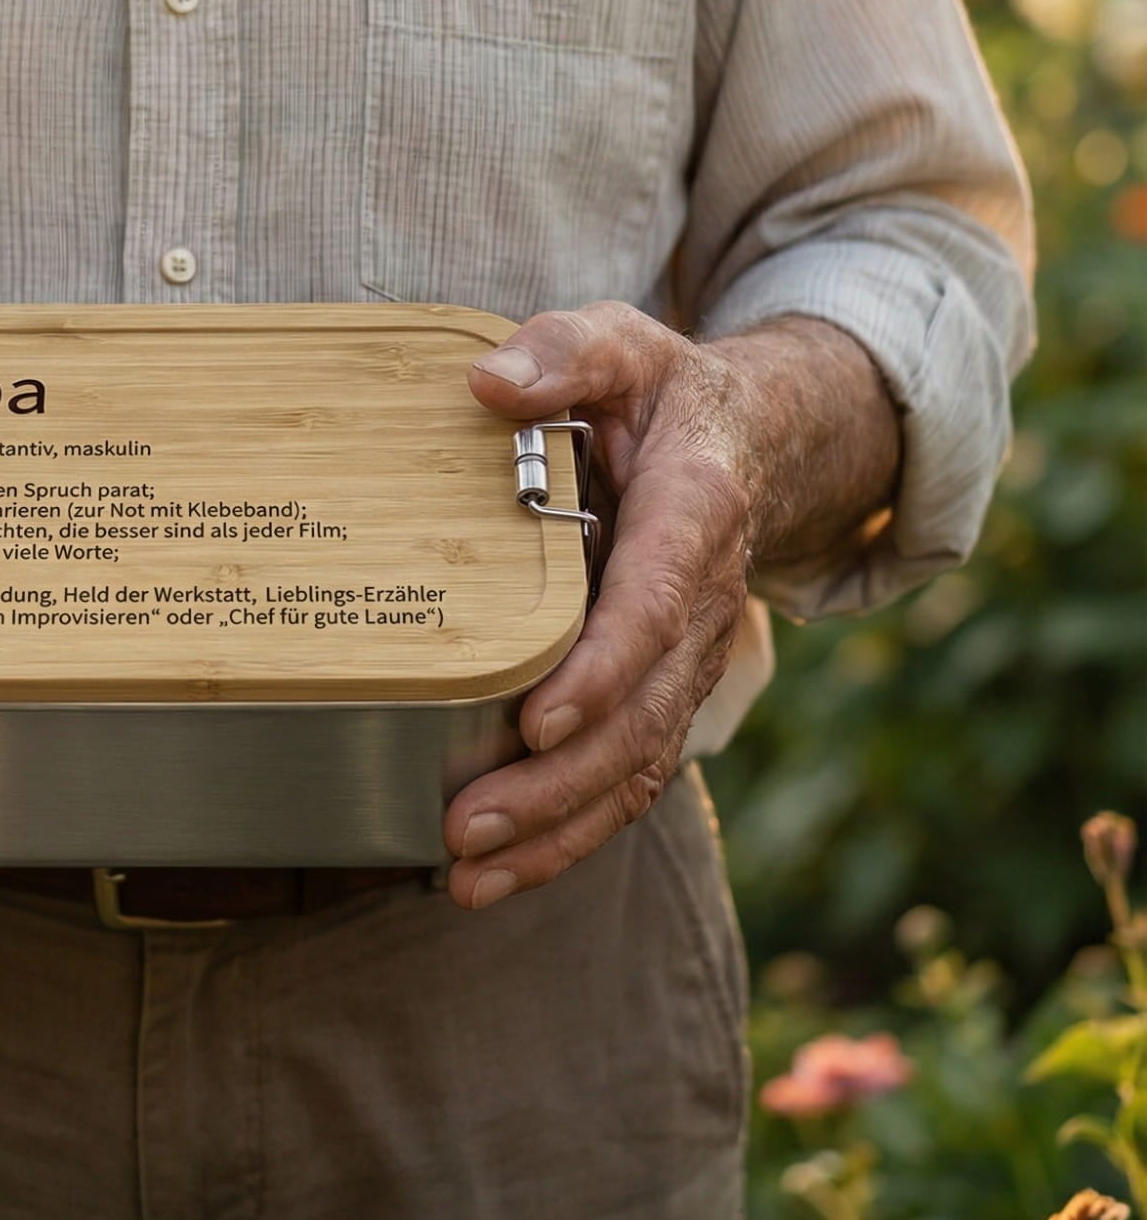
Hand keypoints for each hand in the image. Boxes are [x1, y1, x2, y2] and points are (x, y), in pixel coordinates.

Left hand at [443, 301, 762, 908]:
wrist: (750, 440)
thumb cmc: (660, 391)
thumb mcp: (620, 343)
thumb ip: (565, 351)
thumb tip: (488, 384)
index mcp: (696, 512)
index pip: (656, 601)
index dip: (604, 668)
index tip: (540, 720)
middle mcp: (704, 601)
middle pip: (643, 713)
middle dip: (559, 783)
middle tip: (469, 827)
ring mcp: (690, 658)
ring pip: (639, 764)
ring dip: (558, 830)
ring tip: (470, 876)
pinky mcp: (664, 690)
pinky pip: (630, 774)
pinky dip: (572, 832)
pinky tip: (500, 871)